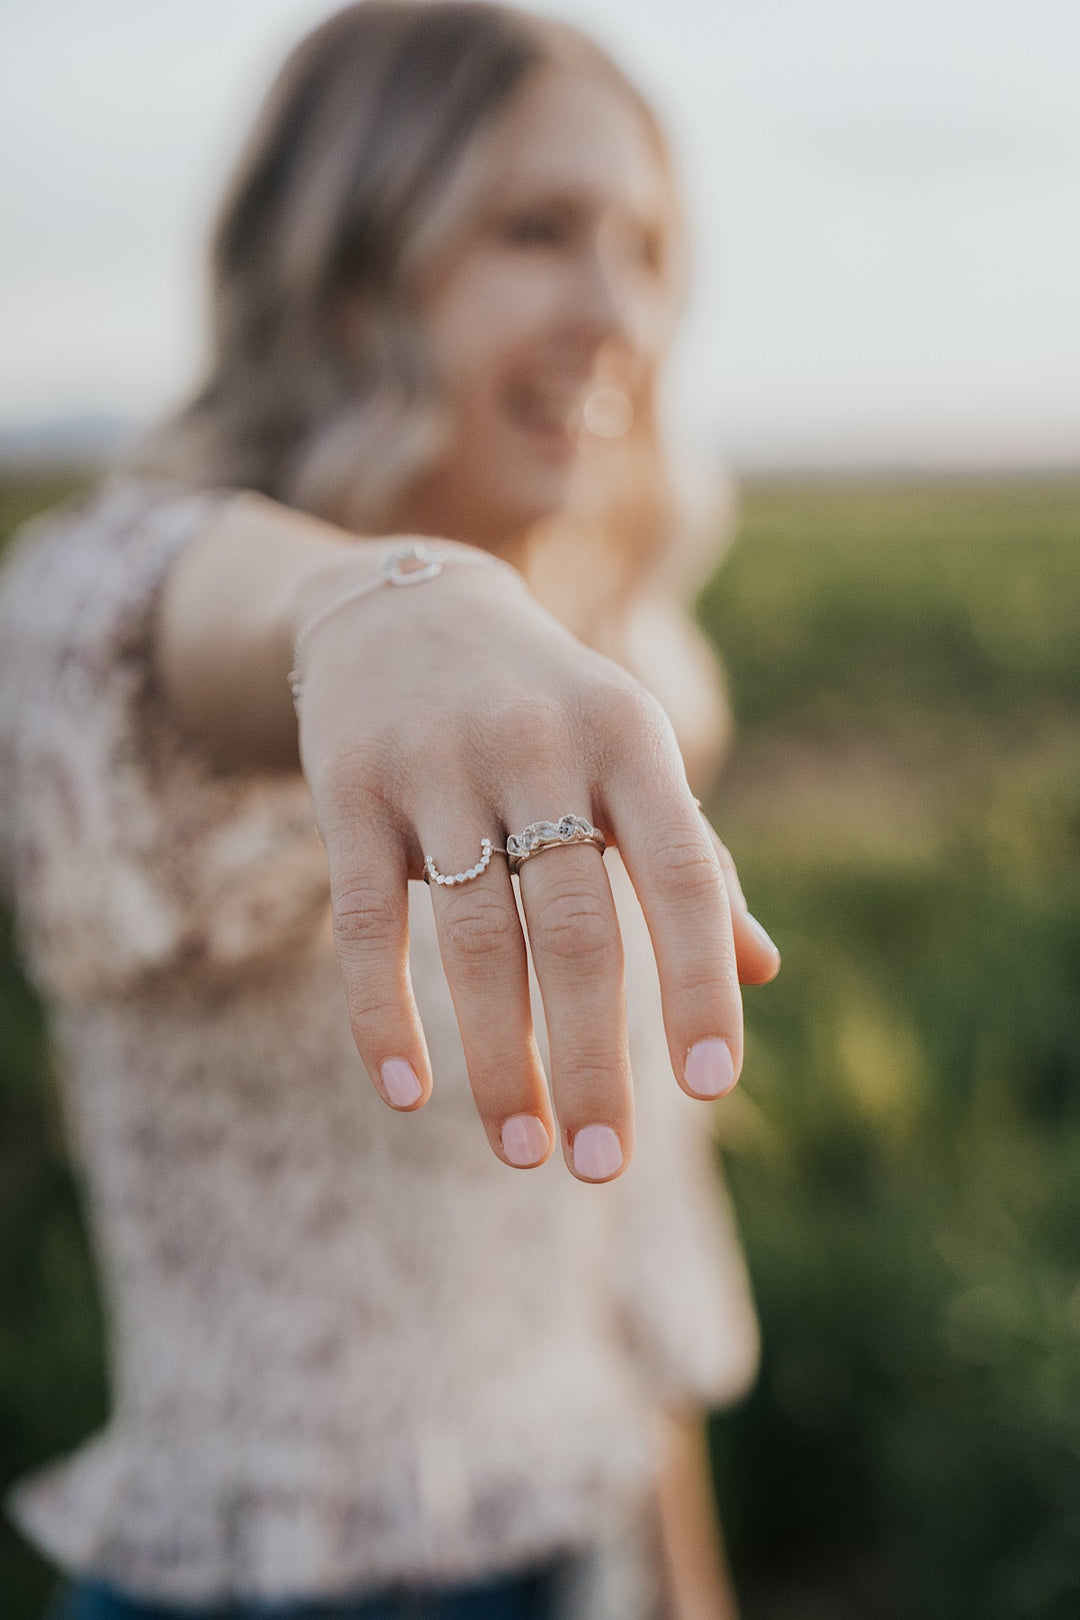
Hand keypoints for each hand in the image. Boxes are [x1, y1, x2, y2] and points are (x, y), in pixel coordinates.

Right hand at [295, 542, 779, 1180]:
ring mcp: (436, 766)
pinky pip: (366, 921)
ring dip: (501, 1059)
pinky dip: (383, 1013)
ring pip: (475, 940)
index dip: (700, 981)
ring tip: (525, 1150)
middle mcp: (537, 745)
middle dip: (595, 1058)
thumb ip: (693, 858)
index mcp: (629, 738)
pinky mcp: (348, 788)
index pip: (685, 872)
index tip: (711, 1086)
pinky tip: (405, 1092)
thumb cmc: (547, 707)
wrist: (403, 606)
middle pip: (576, 929)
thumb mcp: (630, 756)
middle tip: (601, 1163)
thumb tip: (762, 972)